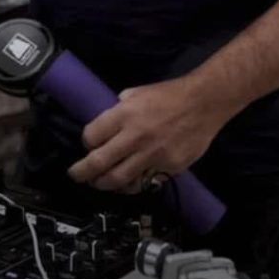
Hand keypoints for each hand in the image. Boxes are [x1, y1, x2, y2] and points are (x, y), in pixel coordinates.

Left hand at [67, 77, 229, 193]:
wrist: (203, 104)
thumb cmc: (168, 95)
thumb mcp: (135, 93)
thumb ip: (119, 108)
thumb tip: (108, 122)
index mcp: (123, 115)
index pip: (92, 136)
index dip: (86, 142)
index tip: (87, 145)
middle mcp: (135, 137)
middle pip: (100, 162)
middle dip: (83, 172)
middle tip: (76, 175)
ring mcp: (152, 155)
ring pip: (120, 179)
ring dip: (104, 184)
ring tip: (98, 183)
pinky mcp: (168, 168)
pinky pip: (145, 181)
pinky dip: (132, 185)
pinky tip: (126, 185)